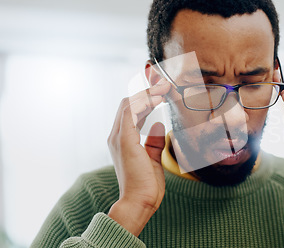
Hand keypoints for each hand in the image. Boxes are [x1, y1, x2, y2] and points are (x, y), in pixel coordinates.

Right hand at [107, 78, 170, 235]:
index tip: (163, 90)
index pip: (132, 111)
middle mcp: (117, 135)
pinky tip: (158, 99)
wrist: (139, 202)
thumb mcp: (153, 159)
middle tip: (164, 82)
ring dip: (147, 92)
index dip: (146, 98)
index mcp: (123, 140)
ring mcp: (118, 137)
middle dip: (147, 90)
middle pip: (129, 103)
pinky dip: (143, 102)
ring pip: (129, 104)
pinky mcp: (124, 140)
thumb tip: (159, 125)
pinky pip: (130, 112)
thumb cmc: (146, 186)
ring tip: (164, 87)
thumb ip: (154, 142)